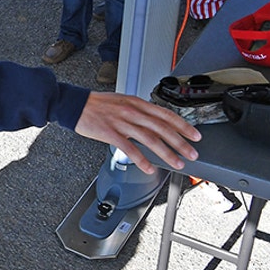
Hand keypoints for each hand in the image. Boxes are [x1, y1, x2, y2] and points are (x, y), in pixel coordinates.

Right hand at [73, 92, 202, 174]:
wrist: (75, 104)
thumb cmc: (97, 104)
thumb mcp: (122, 101)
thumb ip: (139, 111)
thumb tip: (155, 124)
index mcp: (137, 102)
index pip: (166, 114)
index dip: (183, 126)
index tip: (194, 135)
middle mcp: (132, 111)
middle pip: (162, 128)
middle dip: (180, 142)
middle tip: (192, 153)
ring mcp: (122, 122)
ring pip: (150, 139)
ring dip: (166, 152)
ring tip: (177, 162)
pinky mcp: (110, 133)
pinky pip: (130, 149)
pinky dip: (142, 160)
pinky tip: (149, 168)